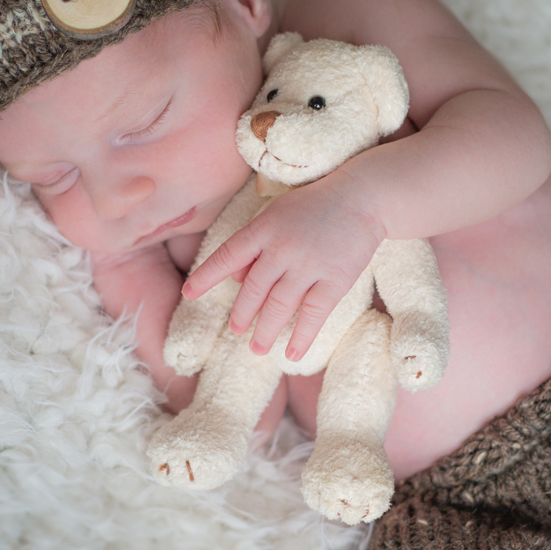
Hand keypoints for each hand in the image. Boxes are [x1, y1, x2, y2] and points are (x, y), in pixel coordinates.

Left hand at [182, 171, 384, 360]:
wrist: (362, 196)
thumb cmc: (313, 206)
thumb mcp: (275, 214)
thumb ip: (253, 243)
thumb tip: (234, 277)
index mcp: (263, 229)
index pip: (226, 256)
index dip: (205, 277)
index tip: (188, 294)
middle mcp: (281, 248)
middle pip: (252, 290)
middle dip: (241, 314)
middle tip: (235, 330)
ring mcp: (308, 265)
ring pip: (279, 306)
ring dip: (265, 331)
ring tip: (256, 348)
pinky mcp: (335, 279)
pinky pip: (313, 313)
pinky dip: (301, 336)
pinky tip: (292, 353)